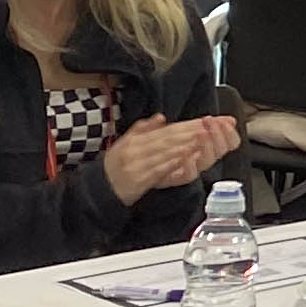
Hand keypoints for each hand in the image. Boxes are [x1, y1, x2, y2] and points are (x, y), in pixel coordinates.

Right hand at [99, 115, 238, 204]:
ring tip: (199, 141)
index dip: (183, 126)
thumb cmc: (114, 167)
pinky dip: (172, 164)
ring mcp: (136, 165)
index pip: (163, 132)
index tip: (199, 123)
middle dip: (187, 134)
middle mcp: (134, 151)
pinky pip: (158, 170)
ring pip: (163, 154)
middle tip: (205, 129)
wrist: (100, 189)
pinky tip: (184, 159)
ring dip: (182, 147)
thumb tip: (160, 117)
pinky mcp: (138, 180)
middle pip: (165, 140)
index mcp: (133, 141)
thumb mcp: (124, 143)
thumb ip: (142, 129)